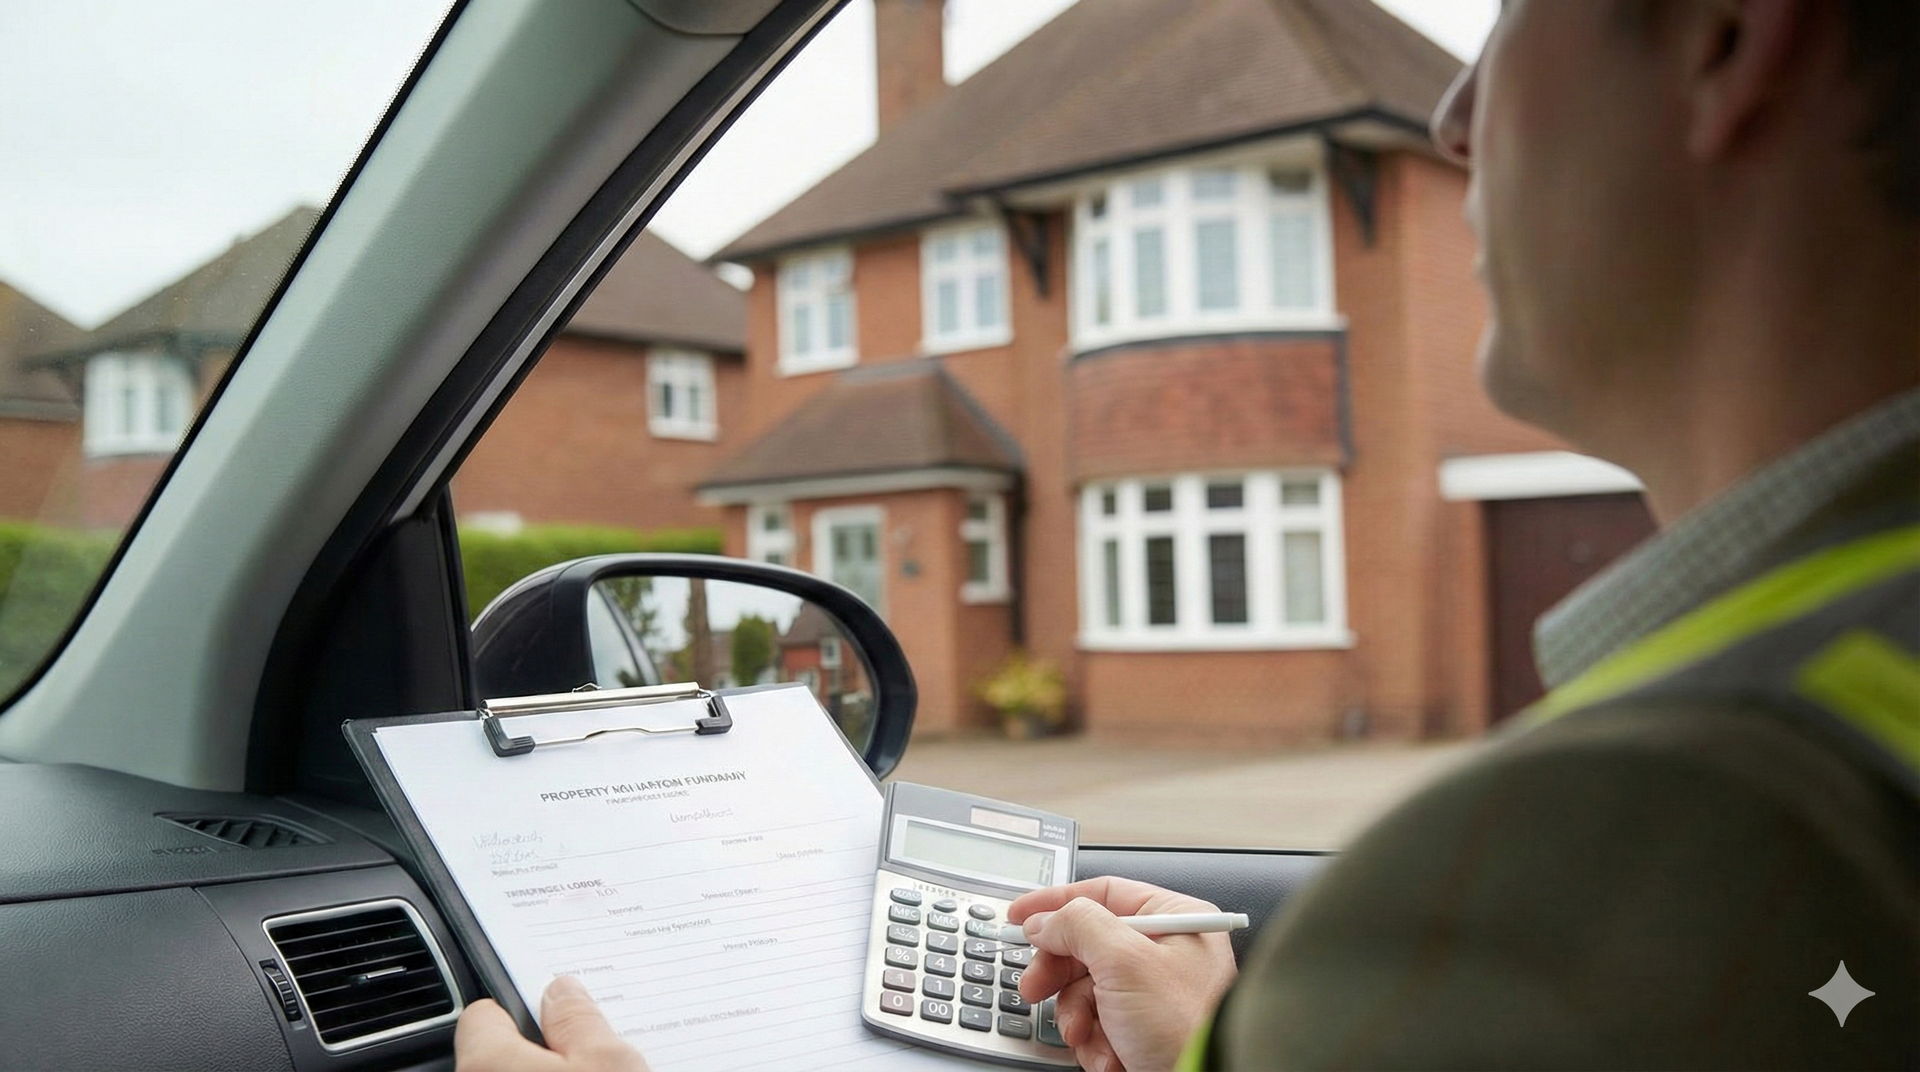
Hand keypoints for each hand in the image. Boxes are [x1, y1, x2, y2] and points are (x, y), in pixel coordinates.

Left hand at [455, 976, 649, 1071]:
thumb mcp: (609, 1064)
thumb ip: (580, 1020)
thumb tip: (562, 990)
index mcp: (489, 1061)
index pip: (482, 1014)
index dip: (522, 1007)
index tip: (555, 1009)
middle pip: (499, 1050)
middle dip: (538, 1043)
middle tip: (589, 1046)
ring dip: (544, 1069)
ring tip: (600, 1070)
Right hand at [1011, 877, 1236, 1071]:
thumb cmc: (1186, 1025)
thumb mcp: (1126, 961)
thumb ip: (1079, 926)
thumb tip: (1045, 920)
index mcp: (1172, 919)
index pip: (1102, 894)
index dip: (1056, 904)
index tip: (1020, 916)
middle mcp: (1164, 950)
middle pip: (1087, 945)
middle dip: (1060, 973)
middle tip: (1037, 986)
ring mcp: (1152, 992)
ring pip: (1086, 989)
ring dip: (1078, 1016)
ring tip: (1086, 1033)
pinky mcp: (1141, 1028)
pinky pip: (1097, 1023)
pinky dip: (1094, 1041)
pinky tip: (1109, 1054)